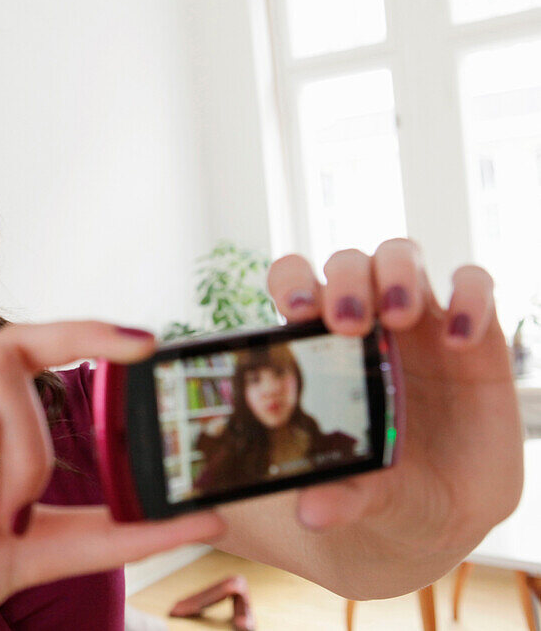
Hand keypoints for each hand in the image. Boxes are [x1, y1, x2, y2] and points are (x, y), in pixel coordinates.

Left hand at [264, 239, 523, 580]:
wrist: (443, 508)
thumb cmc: (382, 486)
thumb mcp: (366, 495)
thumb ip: (342, 496)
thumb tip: (312, 512)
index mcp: (322, 348)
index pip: (295, 283)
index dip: (291, 281)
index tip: (294, 310)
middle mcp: (367, 323)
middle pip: (350, 263)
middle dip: (347, 280)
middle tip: (349, 322)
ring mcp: (421, 322)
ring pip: (403, 256)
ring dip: (398, 274)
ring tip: (399, 316)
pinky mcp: (476, 332)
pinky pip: (476, 284)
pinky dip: (470, 298)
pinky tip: (461, 339)